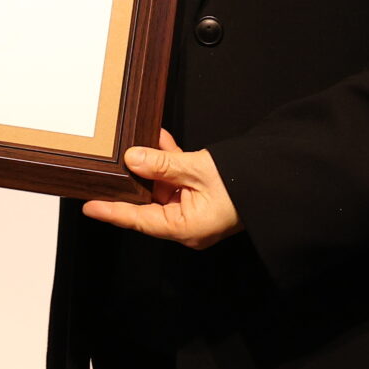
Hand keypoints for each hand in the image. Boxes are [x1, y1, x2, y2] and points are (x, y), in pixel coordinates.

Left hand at [82, 129, 239, 248]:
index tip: (89, 206)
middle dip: (134, 179)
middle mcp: (187, 226)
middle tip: (112, 164)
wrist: (279, 182)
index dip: (113, 211)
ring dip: (154, 164)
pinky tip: (160, 140)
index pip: (140, 221)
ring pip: (163, 187)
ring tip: (139, 140)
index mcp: (186, 228)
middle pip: (149, 203)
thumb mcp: (199, 170)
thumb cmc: (245, 185)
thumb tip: (133, 158)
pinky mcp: (202, 199)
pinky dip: (170, 162)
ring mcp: (194, 213)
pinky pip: (178, 181)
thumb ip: (164, 164)